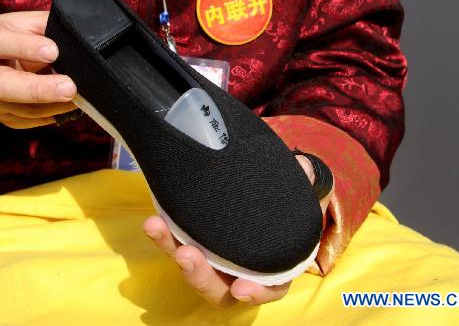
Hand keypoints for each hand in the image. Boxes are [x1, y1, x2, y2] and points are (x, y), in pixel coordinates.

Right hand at [0, 11, 76, 127]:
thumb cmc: (11, 38)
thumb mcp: (23, 22)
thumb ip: (43, 24)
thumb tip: (72, 33)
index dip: (25, 47)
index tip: (54, 51)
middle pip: (3, 87)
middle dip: (38, 89)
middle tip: (69, 88)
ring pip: (21, 110)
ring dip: (53, 106)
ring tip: (79, 98)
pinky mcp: (5, 117)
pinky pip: (31, 121)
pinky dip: (53, 114)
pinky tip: (70, 105)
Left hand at [143, 154, 333, 306]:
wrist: (260, 192)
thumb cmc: (284, 202)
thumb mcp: (299, 192)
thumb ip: (304, 181)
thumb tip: (304, 167)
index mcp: (271, 269)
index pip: (266, 288)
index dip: (255, 292)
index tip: (241, 288)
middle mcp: (238, 273)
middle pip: (217, 286)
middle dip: (200, 275)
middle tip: (187, 255)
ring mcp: (212, 261)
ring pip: (191, 267)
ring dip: (172, 250)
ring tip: (156, 229)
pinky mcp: (191, 242)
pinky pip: (175, 244)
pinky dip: (164, 236)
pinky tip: (153, 221)